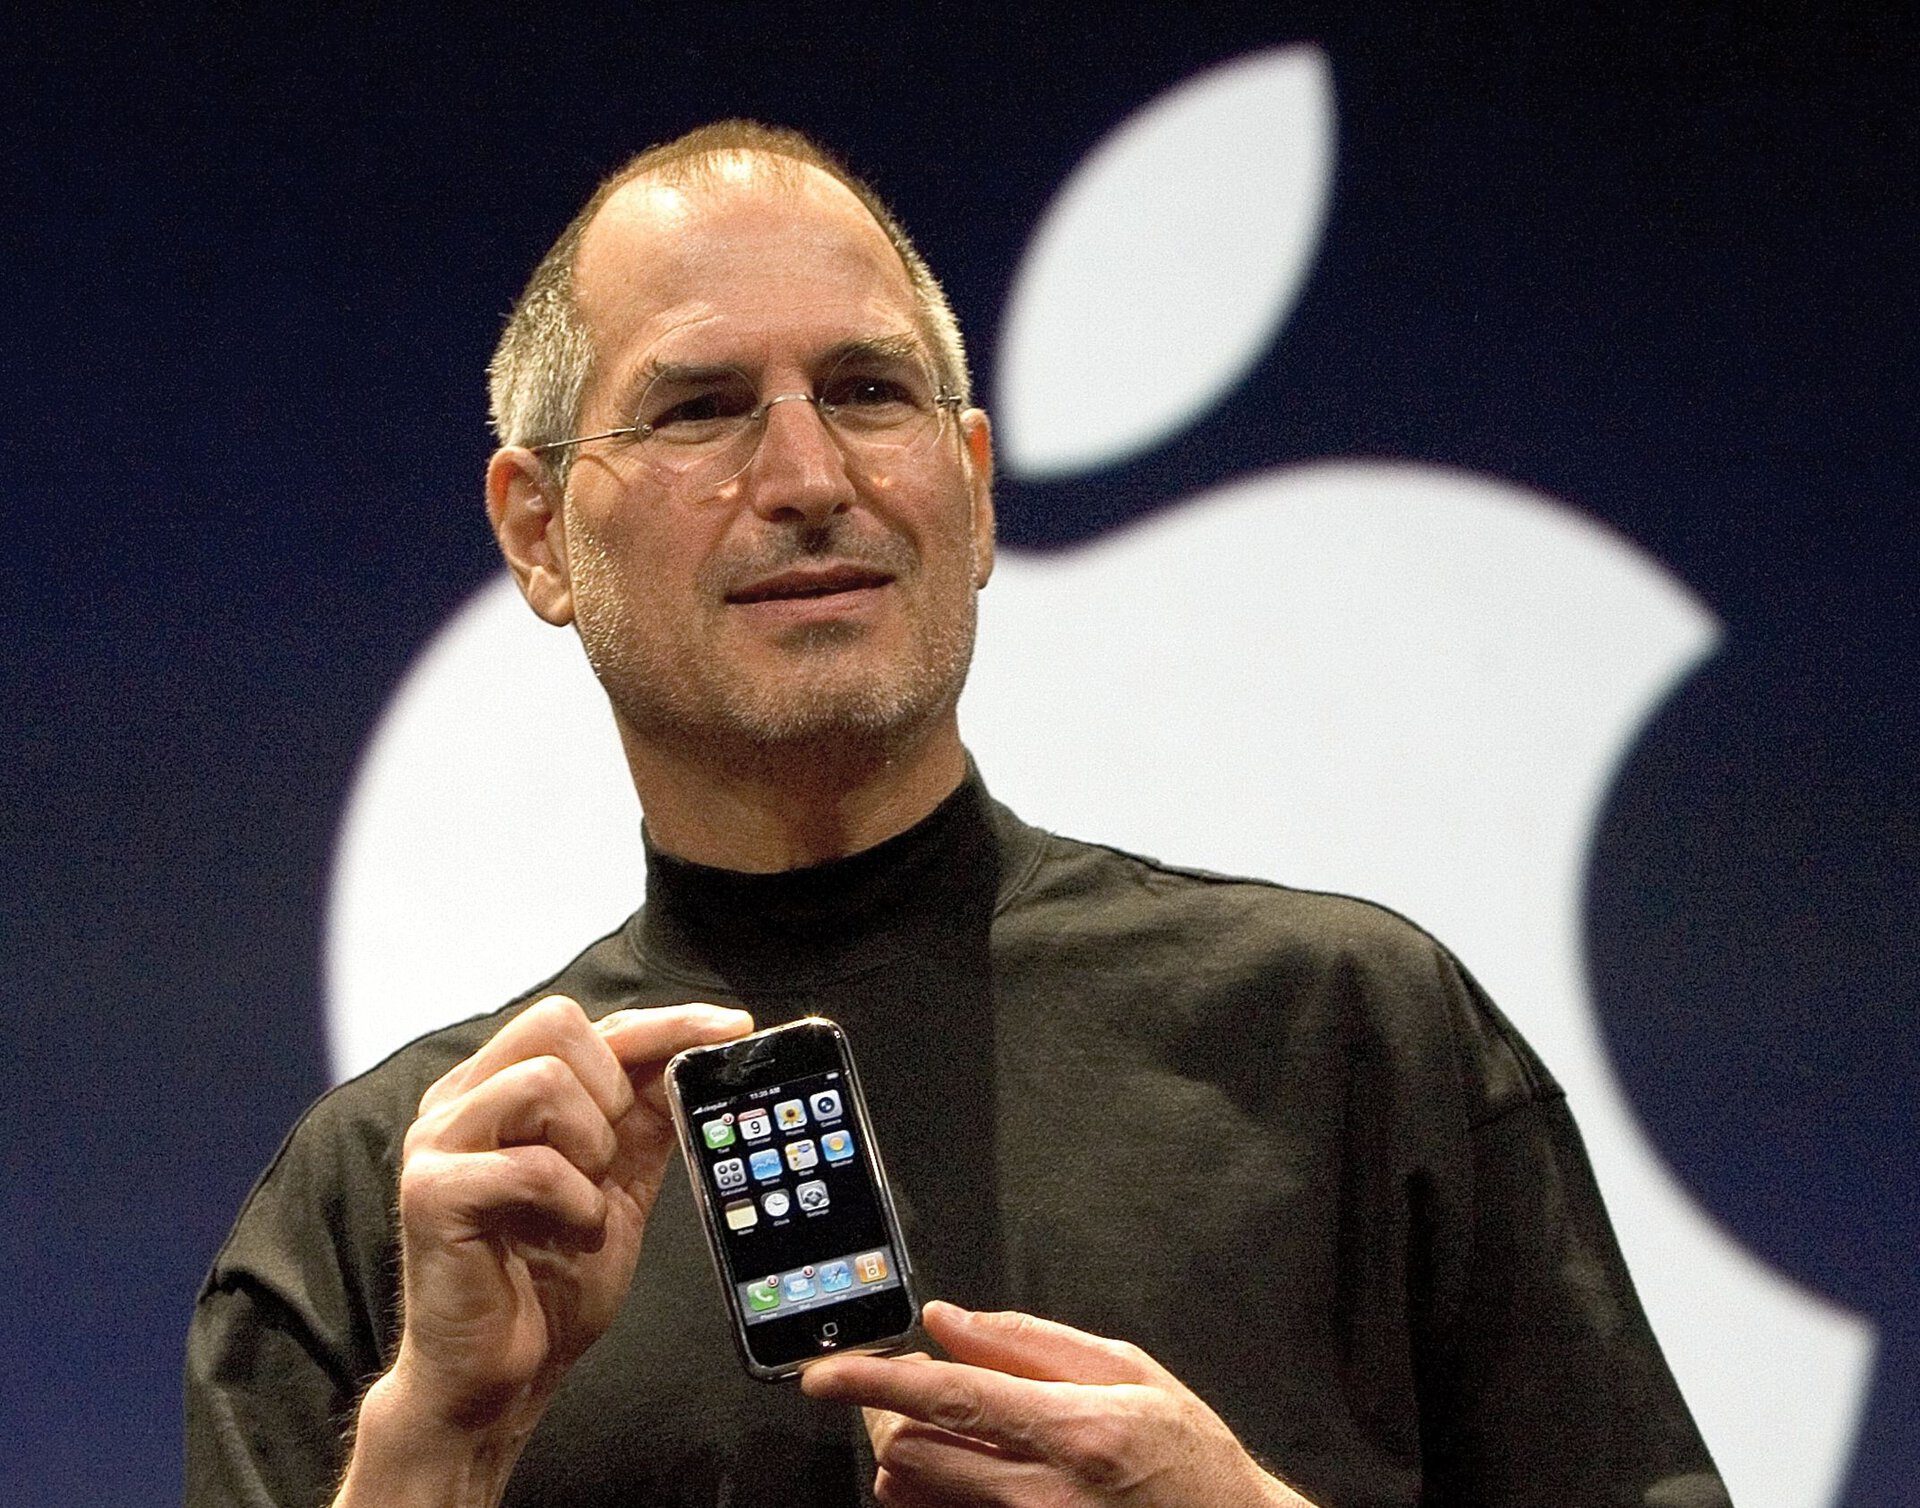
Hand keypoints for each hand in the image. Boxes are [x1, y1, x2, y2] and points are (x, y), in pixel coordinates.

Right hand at [336, 995, 751, 1506]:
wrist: (500, 1378)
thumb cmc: (550, 1278)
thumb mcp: (618, 1180)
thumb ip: (645, 1114)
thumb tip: (702, 1052)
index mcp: (500, 1088)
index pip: (590, 1022)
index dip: (665, 1022)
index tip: (733, 1029)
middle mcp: (461, 1101)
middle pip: (555, 1023)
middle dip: (611, 1088)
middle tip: (613, 1156)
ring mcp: (438, 1142)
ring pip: (540, 1080)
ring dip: (591, 1146)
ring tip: (586, 1199)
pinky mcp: (430, 1194)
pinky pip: (531, 1164)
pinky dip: (575, 1203)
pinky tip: (572, 1233)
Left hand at [801, 1302, 1315, 1507]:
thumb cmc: (1187, 1455)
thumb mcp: (1127, 1370)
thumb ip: (1029, 1341)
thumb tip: (949, 1321)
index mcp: (1072, 1429)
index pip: (946, 1397)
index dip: (872, 1382)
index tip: (825, 1374)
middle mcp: (1044, 1493)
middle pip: (912, 1453)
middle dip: (888, 1415)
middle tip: (903, 1389)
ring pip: (915, 1495)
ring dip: (905, 1454)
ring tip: (937, 1428)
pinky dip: (928, 1492)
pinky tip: (955, 1467)